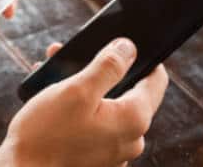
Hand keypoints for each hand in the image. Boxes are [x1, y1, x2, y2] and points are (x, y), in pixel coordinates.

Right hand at [0, 38, 168, 166]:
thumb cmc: (46, 133)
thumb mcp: (76, 90)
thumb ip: (108, 66)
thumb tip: (128, 47)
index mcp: (133, 119)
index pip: (156, 80)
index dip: (141, 57)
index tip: (119, 46)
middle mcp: (131, 140)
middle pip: (127, 93)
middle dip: (101, 71)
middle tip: (74, 56)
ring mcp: (114, 152)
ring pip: (107, 108)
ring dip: (85, 88)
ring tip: (56, 74)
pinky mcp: (96, 159)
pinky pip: (95, 125)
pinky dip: (79, 109)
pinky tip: (54, 98)